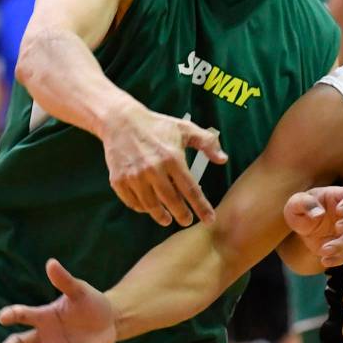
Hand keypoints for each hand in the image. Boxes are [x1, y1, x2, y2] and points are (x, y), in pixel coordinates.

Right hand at [0, 259, 116, 342]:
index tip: (3, 317)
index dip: (13, 315)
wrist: (110, 320)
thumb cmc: (91, 302)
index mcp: (45, 316)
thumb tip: (51, 262)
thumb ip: (65, 280)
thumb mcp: (79, 290)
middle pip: (22, 342)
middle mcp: (44, 335)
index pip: (24, 315)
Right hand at [102, 104, 226, 226]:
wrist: (120, 121)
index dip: (202, 207)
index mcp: (172, 158)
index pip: (191, 189)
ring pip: (151, 206)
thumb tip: (223, 159)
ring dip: (161, 216)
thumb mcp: (185, 129)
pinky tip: (149, 207)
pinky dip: (142, 208)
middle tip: (187, 221)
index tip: (210, 219)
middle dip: (182, 214)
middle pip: (171, 201)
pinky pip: (133, 202)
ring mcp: (134, 177)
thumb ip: (207, 143)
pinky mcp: (118, 181)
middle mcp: (153, 170)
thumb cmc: (157, 125)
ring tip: (167, 219)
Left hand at [284, 186, 342, 267]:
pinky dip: (339, 259)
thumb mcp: (295, 204)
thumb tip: (318, 214)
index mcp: (338, 195)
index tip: (338, 211)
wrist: (301, 227)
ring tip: (323, 250)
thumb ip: (304, 204)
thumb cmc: (300, 209)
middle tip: (338, 228)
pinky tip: (325, 260)